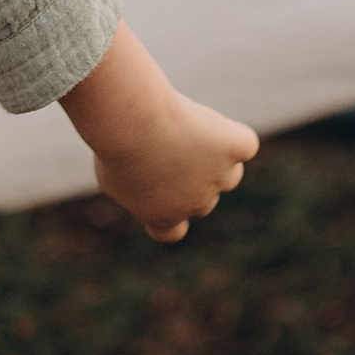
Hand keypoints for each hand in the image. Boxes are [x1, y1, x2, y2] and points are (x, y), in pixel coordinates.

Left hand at [60, 22, 257, 242]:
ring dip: (215, 158)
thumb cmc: (114, 145)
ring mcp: (220, 178)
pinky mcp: (235, 149)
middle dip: (190, 175)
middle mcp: (196, 205)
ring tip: (186, 131)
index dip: (172, 212)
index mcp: (163, 218)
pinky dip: (234, 136)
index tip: (163, 190)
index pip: (173, 231)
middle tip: (165, 144)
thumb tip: (144, 182)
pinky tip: (212, 123)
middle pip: (204, 196)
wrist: (133, 123)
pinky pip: (244, 145)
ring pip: (230, 173)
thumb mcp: (110, 175)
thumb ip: (131, 188)